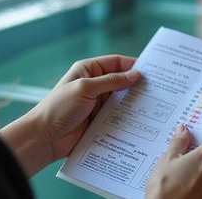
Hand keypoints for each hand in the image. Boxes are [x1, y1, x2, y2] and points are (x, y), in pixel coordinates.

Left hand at [0, 55, 140, 175]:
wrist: (44, 138)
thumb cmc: (59, 108)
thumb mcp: (85, 88)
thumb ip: (111, 81)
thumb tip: (135, 74)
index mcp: (89, 70)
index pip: (116, 63)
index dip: (133, 65)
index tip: (152, 70)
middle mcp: (95, 85)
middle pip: (121, 81)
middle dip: (137, 85)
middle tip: (158, 89)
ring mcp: (98, 104)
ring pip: (122, 100)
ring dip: (134, 103)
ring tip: (153, 105)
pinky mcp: (100, 121)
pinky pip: (118, 116)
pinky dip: (128, 118)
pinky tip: (140, 120)